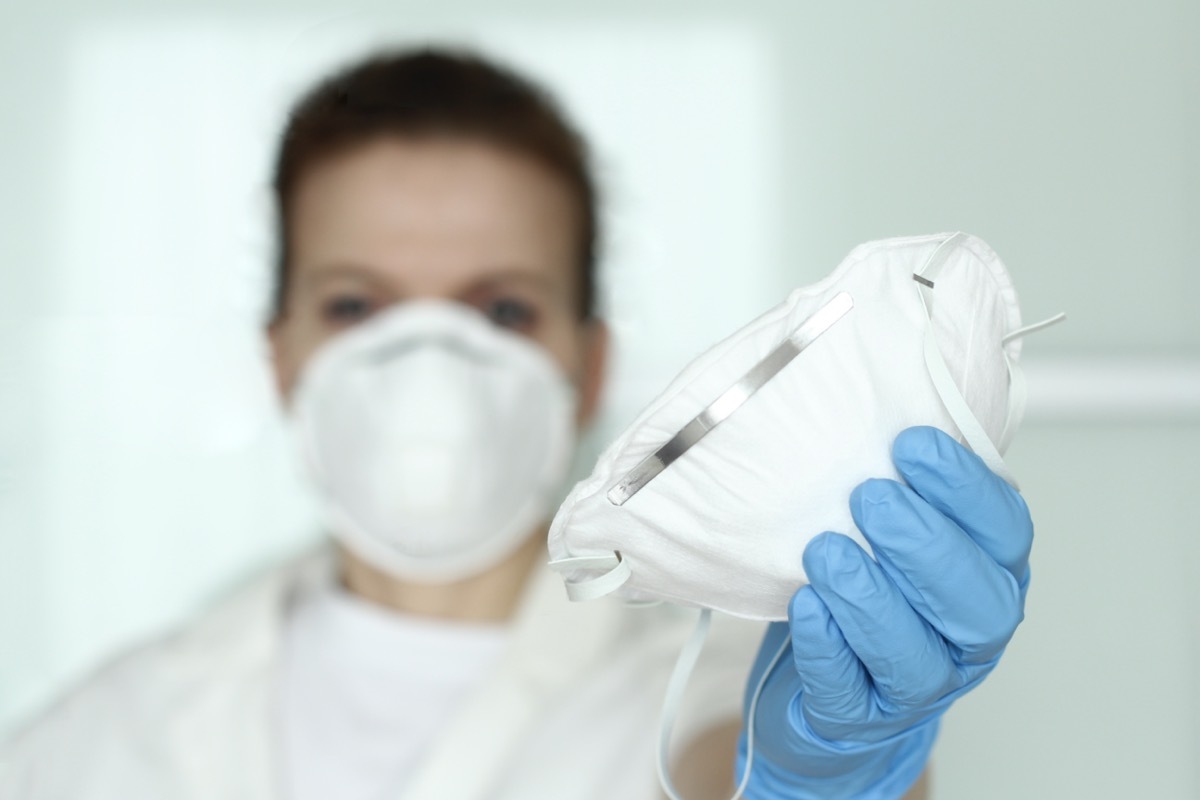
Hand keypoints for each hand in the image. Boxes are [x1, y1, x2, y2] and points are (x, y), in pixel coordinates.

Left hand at [737, 426, 1033, 798]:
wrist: (827, 686)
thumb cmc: (865, 586)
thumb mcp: (894, 527)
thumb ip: (904, 477)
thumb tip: (883, 388)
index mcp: (989, 574)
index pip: (1004, 532)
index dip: (965, 489)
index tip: (914, 444)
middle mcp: (968, 635)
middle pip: (976, 602)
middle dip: (924, 545)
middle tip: (871, 499)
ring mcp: (922, 684)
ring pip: (916, 655)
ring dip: (871, 598)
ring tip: (825, 552)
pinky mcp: (862, 717)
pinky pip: (852, 691)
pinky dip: (829, 649)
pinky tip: (806, 609)